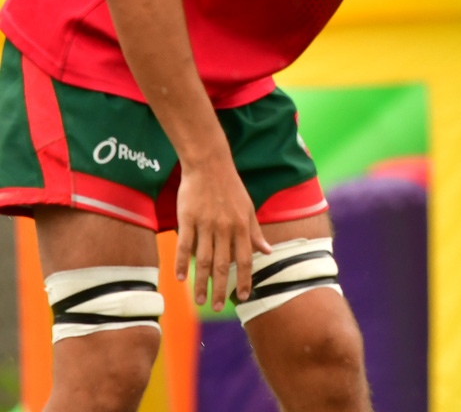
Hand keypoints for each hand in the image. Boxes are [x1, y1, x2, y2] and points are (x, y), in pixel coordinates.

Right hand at [174, 157, 271, 309]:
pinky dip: (181, 263)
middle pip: (223, 265)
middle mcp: (225, 228)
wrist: (209, 165)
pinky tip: (180, 279)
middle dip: (220, 288)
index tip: (243, 297)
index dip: (245, 280)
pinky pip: (184, 245)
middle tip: (216, 308)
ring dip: (201, 282)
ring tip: (199, 301)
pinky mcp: (187, 219)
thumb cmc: (231, 188)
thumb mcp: (248, 209)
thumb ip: (255, 232)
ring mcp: (205, 224)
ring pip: (203, 259)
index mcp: (242, 226)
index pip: (245, 259)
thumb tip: (268, 252)